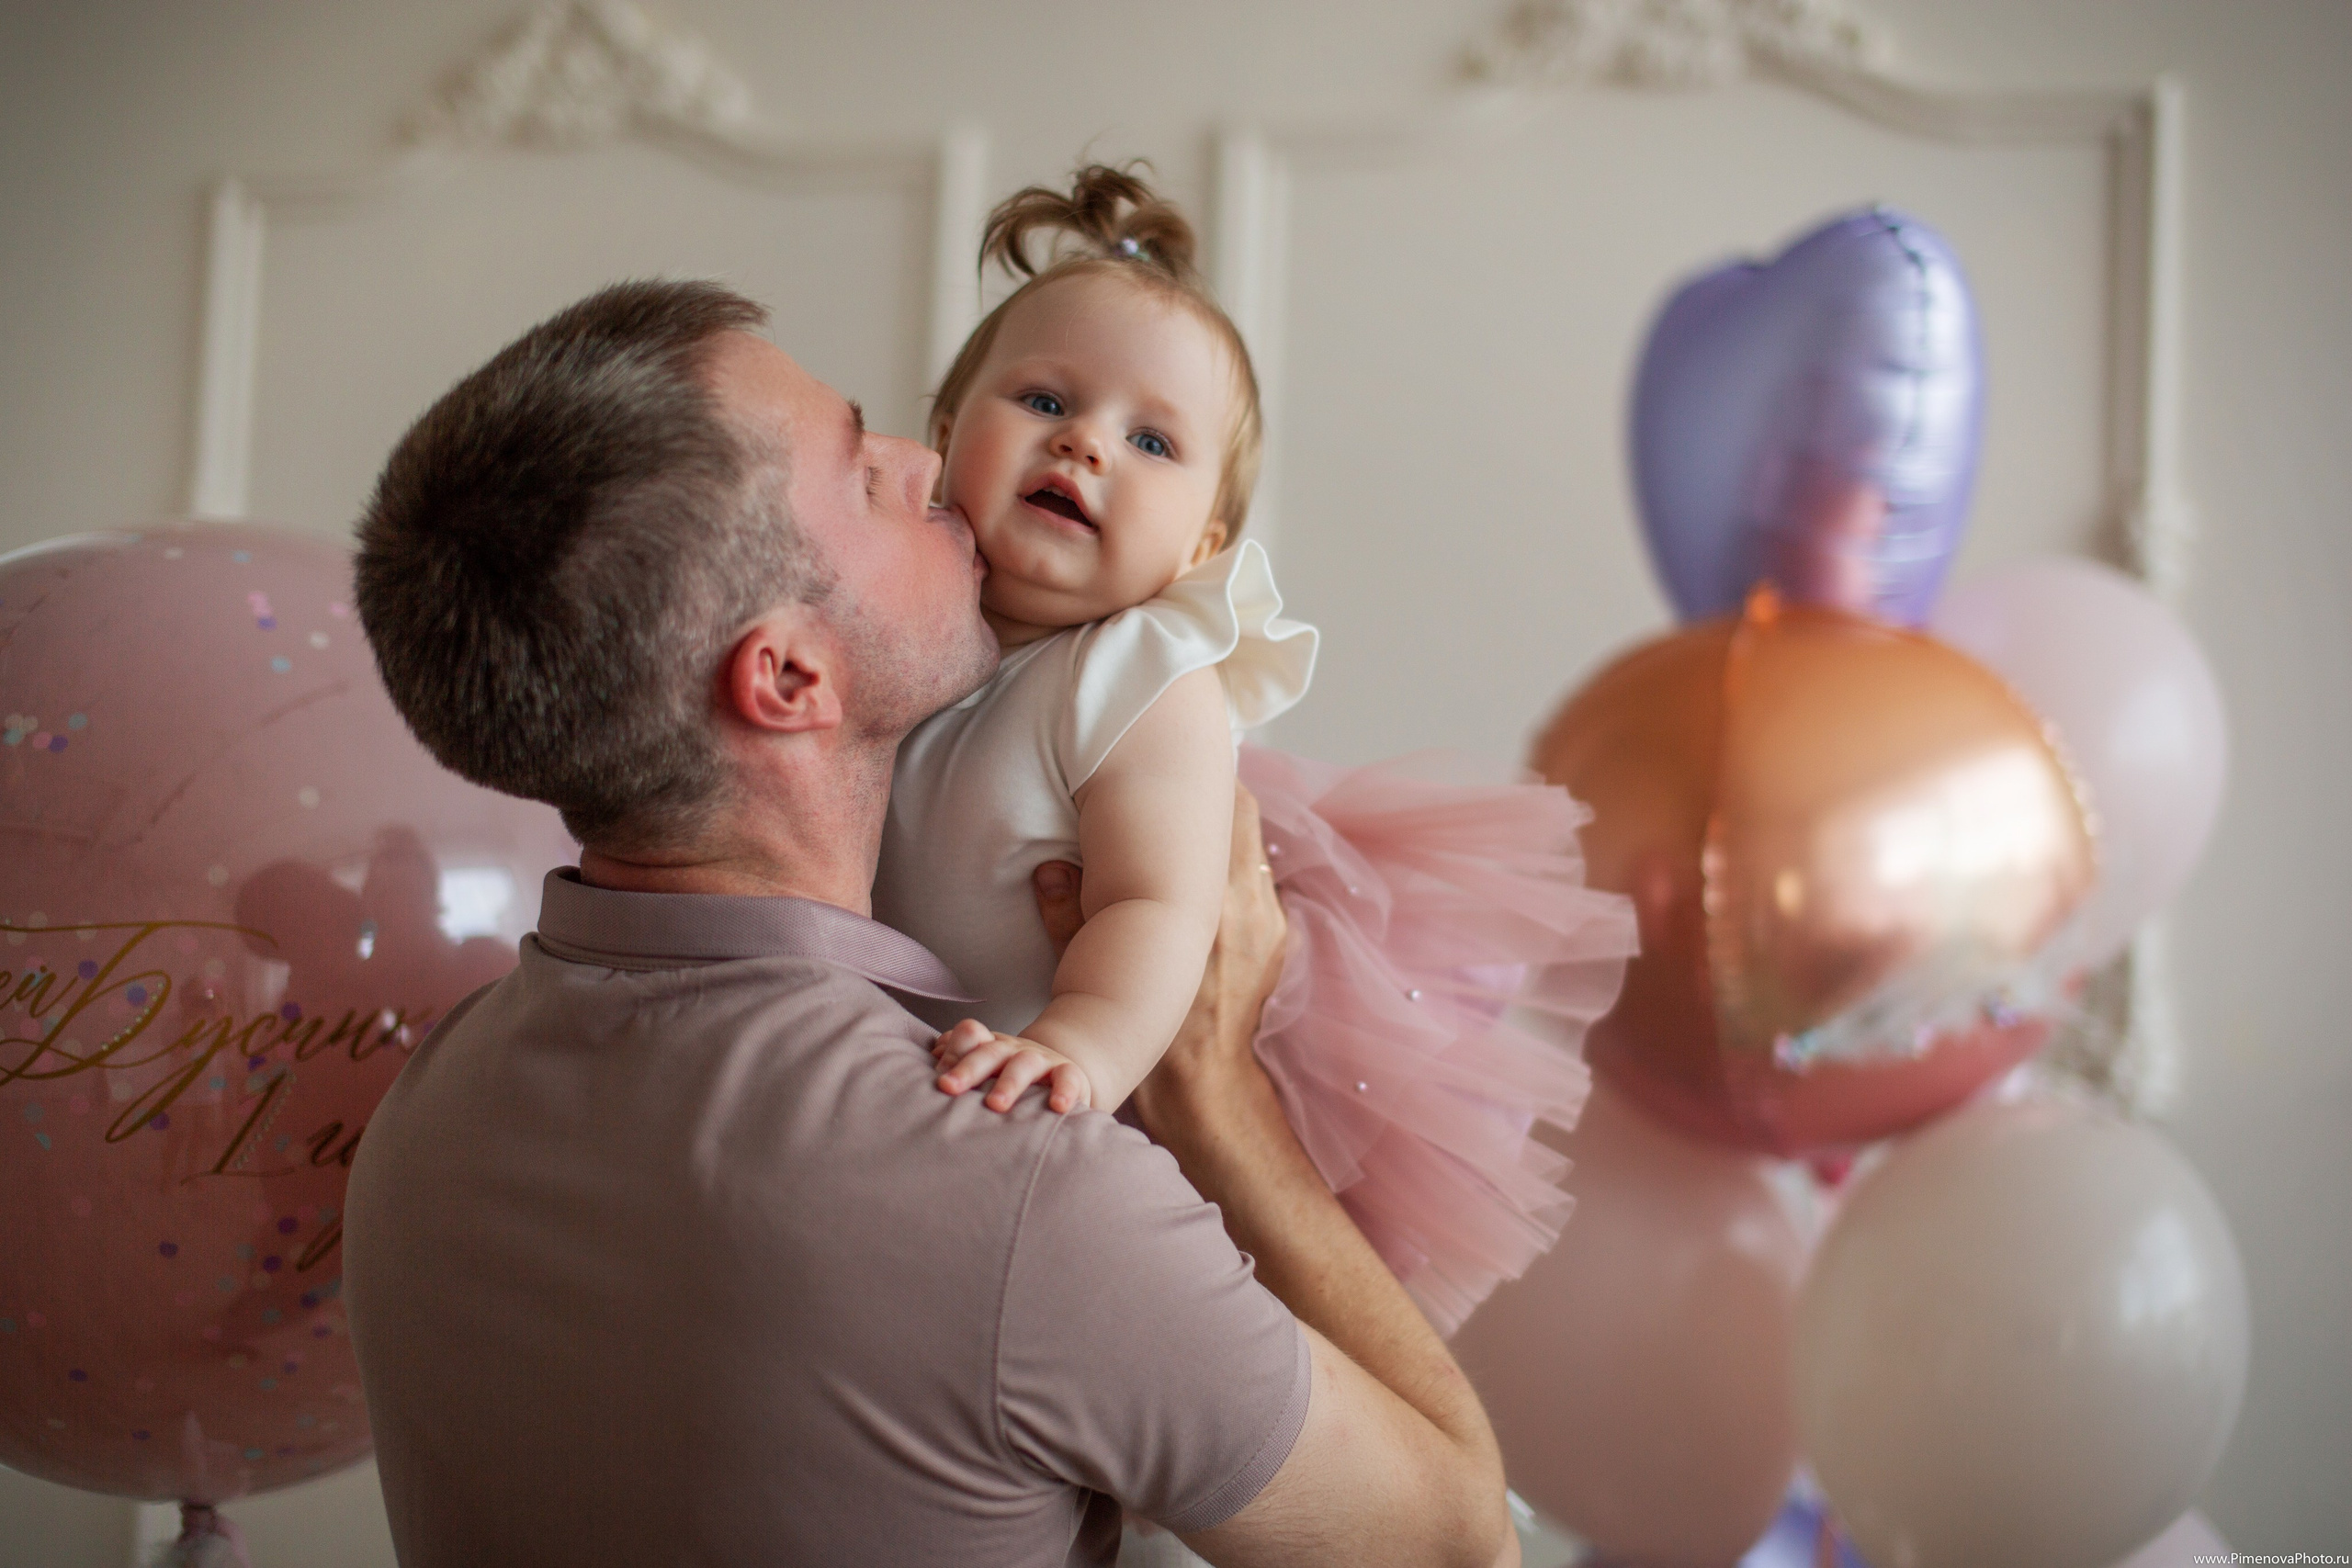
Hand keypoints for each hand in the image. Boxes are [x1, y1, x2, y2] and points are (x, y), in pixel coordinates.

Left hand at [932, 1018, 1093, 1113]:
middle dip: (968, 1068)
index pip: (969, 1034)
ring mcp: (1042, 1059)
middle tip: (948, 1087)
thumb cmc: (1012, 1078)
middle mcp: (1013, 1049)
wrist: (1061, 1070)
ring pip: (1024, 1063)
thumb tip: (933, 1057)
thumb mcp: (986, 1071)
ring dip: (1008, 1083)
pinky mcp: (1069, 1074)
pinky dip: (1064, 1090)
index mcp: (989, 1046)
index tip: (939, 1081)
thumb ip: (959, 1063)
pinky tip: (1057, 1106)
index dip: (953, 1052)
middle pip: (990, 1051)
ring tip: (995, 1104)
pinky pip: (1068, 1078)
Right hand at [1032, 783, 1287, 1133]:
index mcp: (1212, 906)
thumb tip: (1046, 866)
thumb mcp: (1099, 975)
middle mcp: (1250, 907)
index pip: (1224, 812)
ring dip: (1224, 833)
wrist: (1206, 1089)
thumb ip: (1068, 918)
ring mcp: (1270, 925)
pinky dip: (1234, 871)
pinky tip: (1207, 877)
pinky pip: (1260, 884)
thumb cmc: (1154, 1036)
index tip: (1175, 766)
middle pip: (1244, 819)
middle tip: (1181, 782)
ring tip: (1191, 824)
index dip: (1203, 779)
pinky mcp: (1277, 942)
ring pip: (1253, 851)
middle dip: (1214, 796)